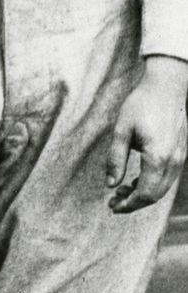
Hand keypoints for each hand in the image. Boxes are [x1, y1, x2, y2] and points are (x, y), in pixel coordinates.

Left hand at [107, 57, 187, 212]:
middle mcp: (173, 161)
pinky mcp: (181, 153)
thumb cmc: (142, 104)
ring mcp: (180, 158)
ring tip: (123, 190)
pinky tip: (137, 180)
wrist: (167, 86)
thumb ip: (116, 159)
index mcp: (158, 157)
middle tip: (114, 201)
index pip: (145, 194)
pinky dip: (153, 184)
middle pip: (155, 195)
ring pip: (163, 189)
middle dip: (134, 203)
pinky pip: (168, 178)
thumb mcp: (122, 130)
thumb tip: (111, 185)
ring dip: (144, 194)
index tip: (113, 206)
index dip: (128, 204)